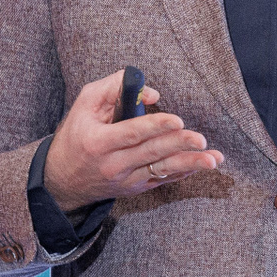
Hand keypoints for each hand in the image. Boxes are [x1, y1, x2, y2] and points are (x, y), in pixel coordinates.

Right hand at [43, 71, 224, 212]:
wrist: (63, 179)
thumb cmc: (77, 133)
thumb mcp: (85, 103)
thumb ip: (114, 88)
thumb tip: (152, 94)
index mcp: (98, 142)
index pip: (130, 133)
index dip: (154, 127)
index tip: (177, 120)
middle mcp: (112, 164)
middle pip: (151, 153)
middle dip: (178, 145)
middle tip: (200, 139)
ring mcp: (125, 180)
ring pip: (161, 171)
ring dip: (189, 164)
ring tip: (213, 159)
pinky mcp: (135, 188)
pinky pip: (163, 180)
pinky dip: (184, 172)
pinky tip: (202, 165)